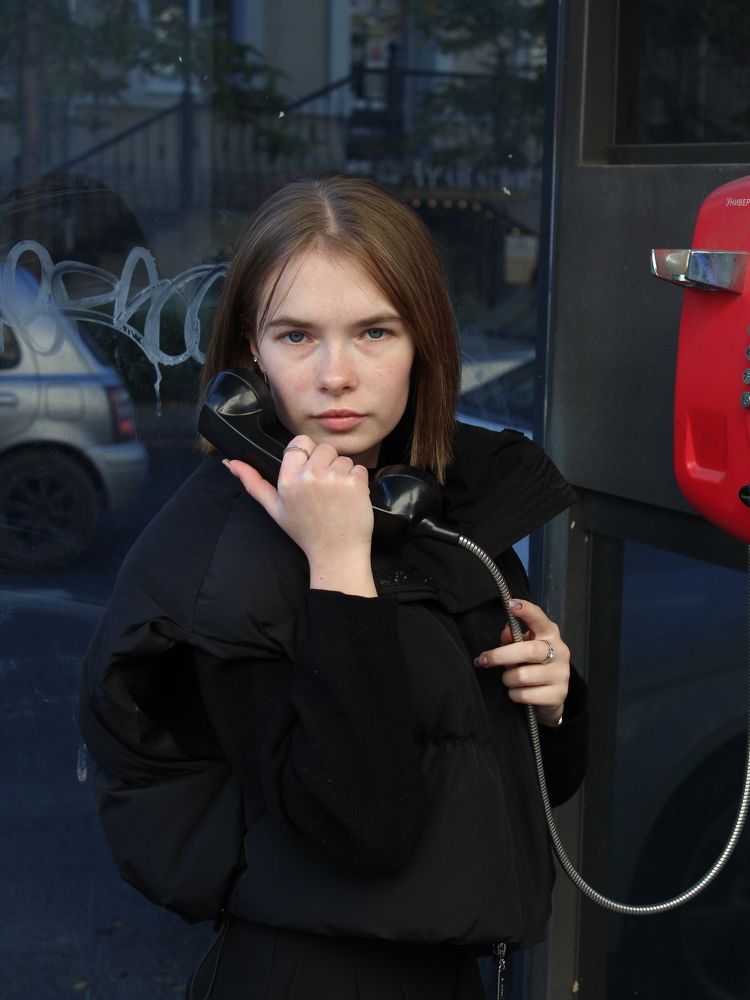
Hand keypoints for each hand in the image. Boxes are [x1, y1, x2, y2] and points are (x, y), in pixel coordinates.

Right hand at [224, 435, 376, 595]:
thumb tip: (230, 462)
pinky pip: (359, 468)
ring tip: (337, 497)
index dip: (308, 455)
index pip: (300, 442)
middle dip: (327, 464)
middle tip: (324, 491)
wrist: (336, 553)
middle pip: (324, 448)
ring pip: (343, 458)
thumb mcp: (274, 508)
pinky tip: (349, 500)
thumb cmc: (305, 532)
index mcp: (287, 479)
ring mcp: (333, 478)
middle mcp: (309, 475)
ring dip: (343, 473)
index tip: (310, 473)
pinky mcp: (355, 483)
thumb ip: (252, 482)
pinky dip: (358, 481)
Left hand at [473, 599, 569, 726]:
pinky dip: (514, 695)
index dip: (526, 610)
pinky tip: (518, 692)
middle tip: (483, 660)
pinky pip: (525, 695)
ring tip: (510, 679)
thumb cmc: (532, 664)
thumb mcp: (521, 648)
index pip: (539, 618)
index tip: (510, 604)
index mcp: (549, 633)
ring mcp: (561, 674)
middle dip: (500, 656)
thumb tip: (506, 631)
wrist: (551, 695)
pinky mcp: (558, 694)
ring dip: (508, 679)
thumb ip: (512, 638)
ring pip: (522, 676)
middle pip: (528, 651)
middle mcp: (560, 651)